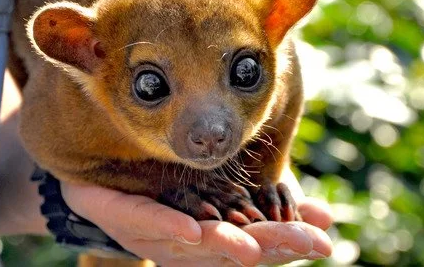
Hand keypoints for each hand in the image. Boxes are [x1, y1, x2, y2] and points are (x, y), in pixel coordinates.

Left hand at [61, 179, 332, 265]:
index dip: (289, 244)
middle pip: (229, 249)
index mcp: (212, 240)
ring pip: (190, 243)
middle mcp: (184, 244)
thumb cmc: (169, 189)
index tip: (323, 241)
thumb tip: (325, 219)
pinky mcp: (120, 213)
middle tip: (304, 243)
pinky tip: (192, 229)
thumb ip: (272, 204)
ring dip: (222, 245)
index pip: (256, 244)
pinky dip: (168, 225)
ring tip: (251, 249)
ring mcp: (152, 232)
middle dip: (267, 246)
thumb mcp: (228, 192)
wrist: (98, 173)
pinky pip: (144, 219)